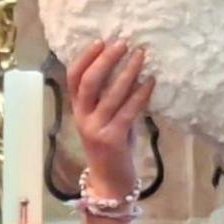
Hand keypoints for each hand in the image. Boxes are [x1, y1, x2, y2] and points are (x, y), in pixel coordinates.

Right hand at [65, 40, 154, 195]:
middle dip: (106, 59)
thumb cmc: (112, 147)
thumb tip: (128, 66)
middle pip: (89, 82)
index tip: (100, 40)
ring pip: (110, 94)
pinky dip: (140, 93)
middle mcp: (82, 118)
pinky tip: (150, 81)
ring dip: (127, 71)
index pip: (73, 79)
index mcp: (78, 110)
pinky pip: (128, 110)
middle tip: (123, 43)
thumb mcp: (105, 119)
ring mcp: (96, 129)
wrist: (111, 183)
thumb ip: (109, 98)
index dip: (85, 58)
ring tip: (140, 55)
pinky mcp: (113, 139)